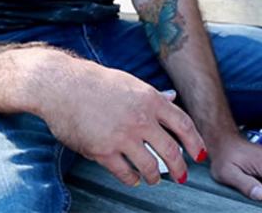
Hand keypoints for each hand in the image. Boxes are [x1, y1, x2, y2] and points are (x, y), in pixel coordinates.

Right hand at [33, 52, 207, 186]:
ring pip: (150, 167)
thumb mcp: (131, 83)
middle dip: (180, 168)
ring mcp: (122, 136)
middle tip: (182, 177)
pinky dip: (132, 179)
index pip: (184, 125)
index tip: (200, 155)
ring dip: (155, 177)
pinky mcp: (102, 151)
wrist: (61, 85)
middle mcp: (141, 119)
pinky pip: (125, 173)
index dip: (195, 142)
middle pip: (171, 151)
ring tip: (154, 179)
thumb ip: (153, 96)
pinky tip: (133, 179)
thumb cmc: (96, 82)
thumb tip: (172, 98)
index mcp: (151, 99)